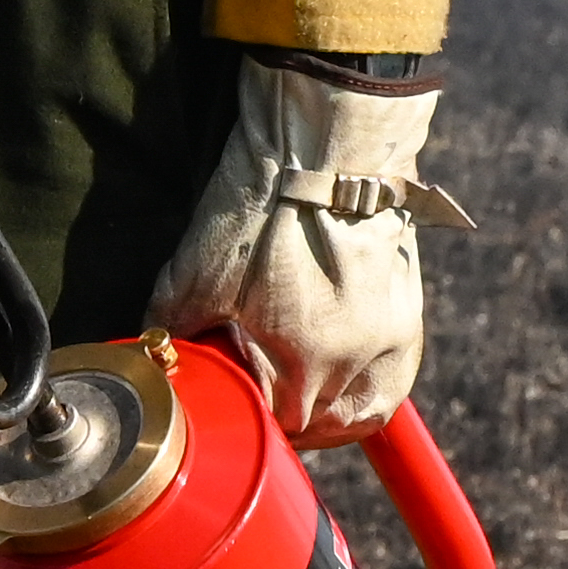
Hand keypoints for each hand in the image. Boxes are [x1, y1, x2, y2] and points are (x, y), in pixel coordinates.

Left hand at [146, 53, 467, 442]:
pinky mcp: (410, 307)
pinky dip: (374, 385)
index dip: (257, 417)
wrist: (323, 146)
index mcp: (306, 360)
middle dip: (295, 421)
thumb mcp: (195, 271)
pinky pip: (398, 372)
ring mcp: (392, 334)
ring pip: (371, 406)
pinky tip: (349, 376)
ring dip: (340, 415)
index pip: (283, 422)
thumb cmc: (259, 207)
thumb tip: (157, 350)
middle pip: (327, 421)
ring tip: (313, 406)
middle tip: (269, 408)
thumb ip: (171, 325)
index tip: (238, 405)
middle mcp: (358, 358)